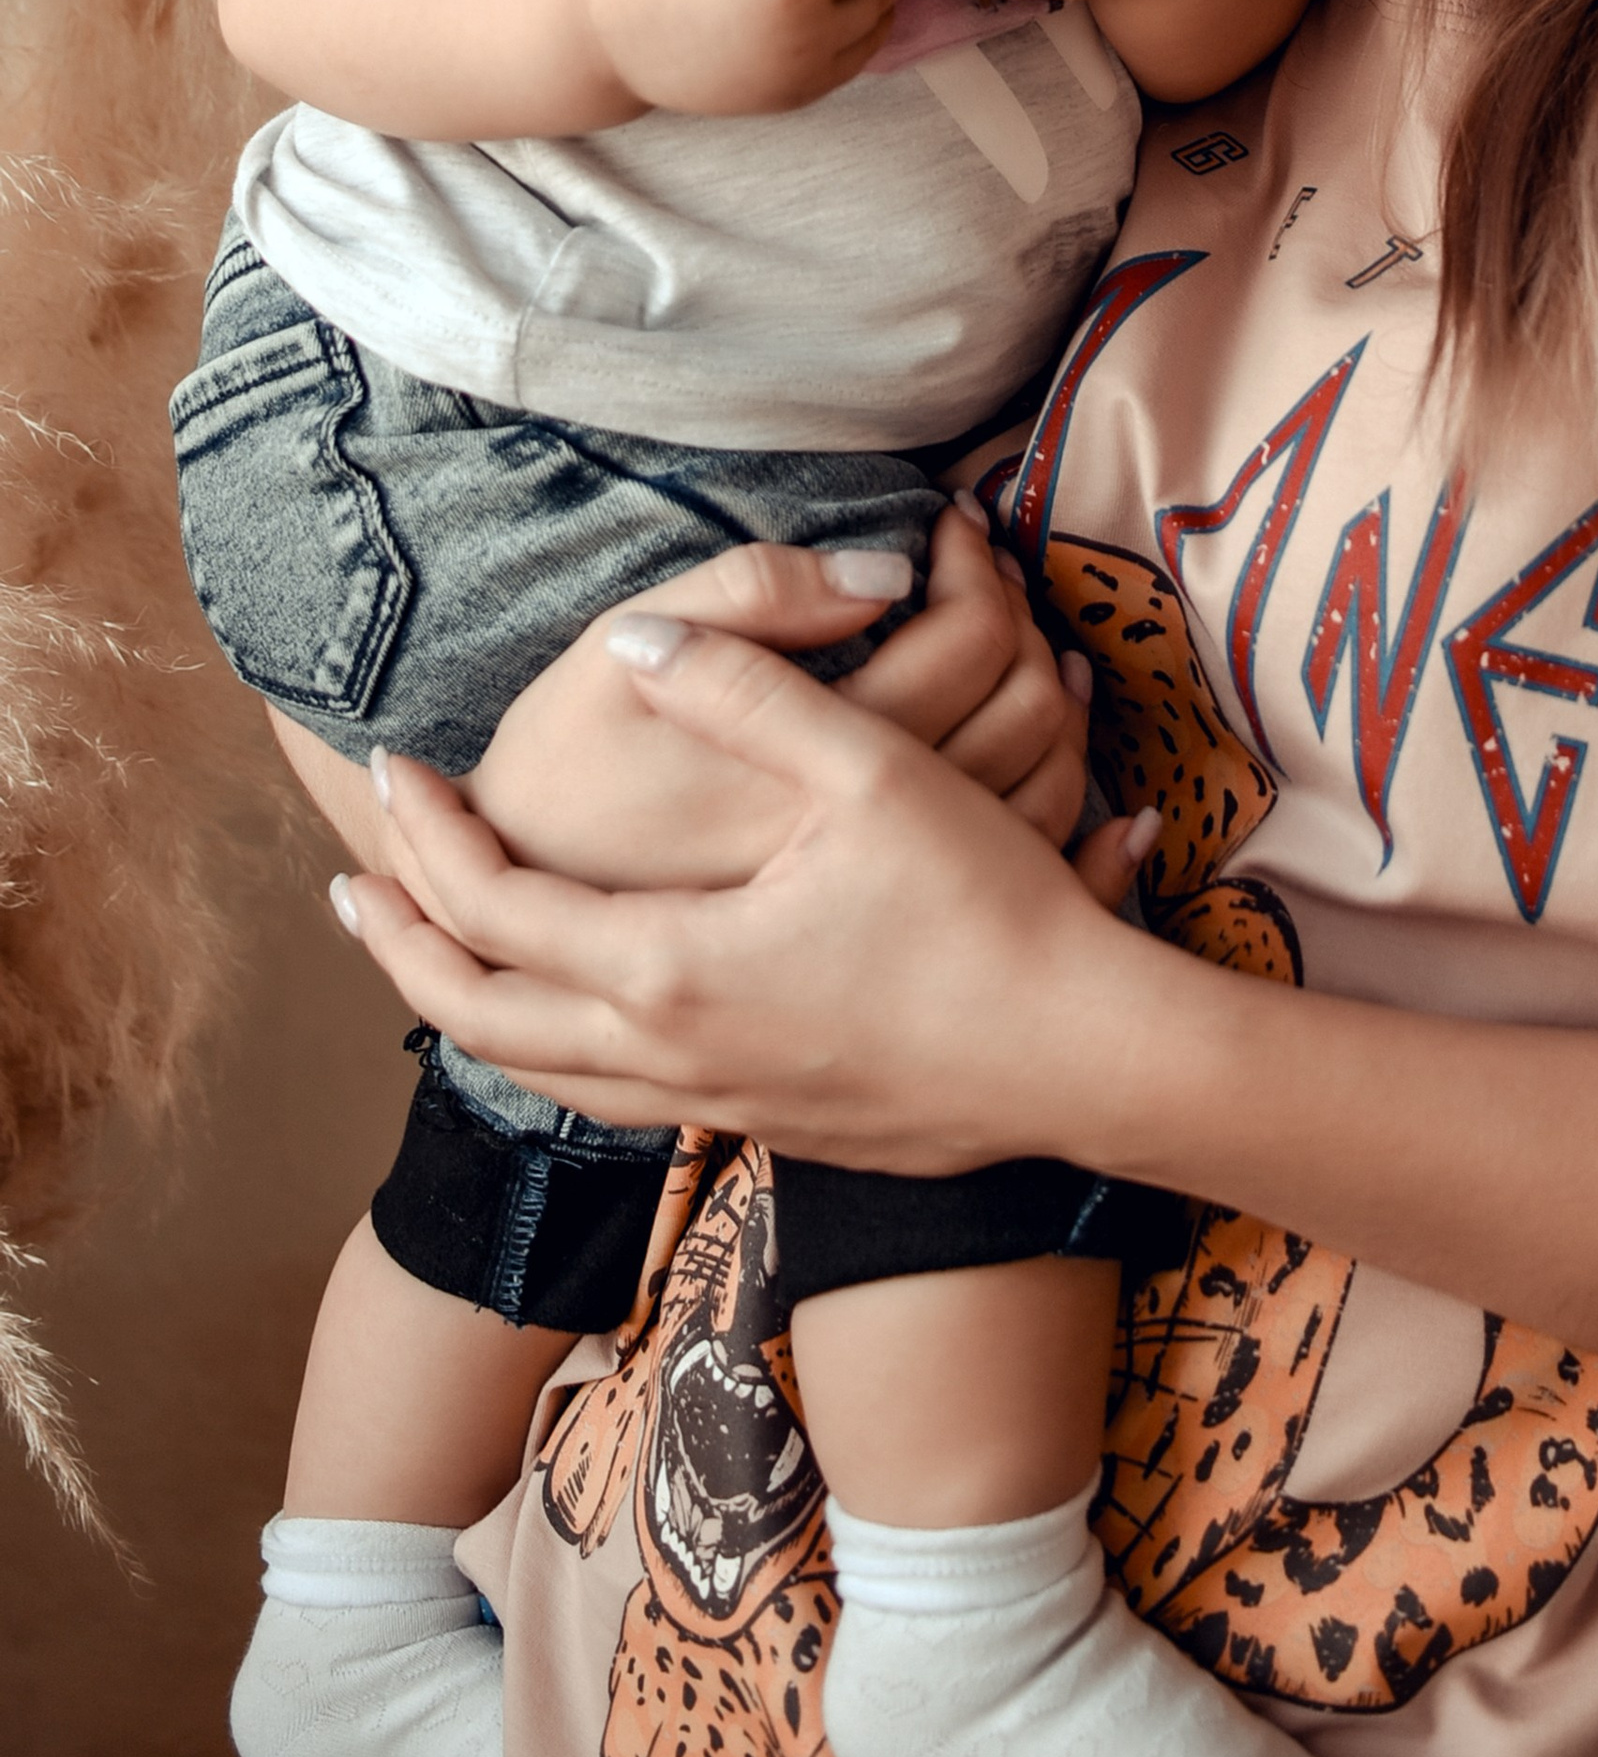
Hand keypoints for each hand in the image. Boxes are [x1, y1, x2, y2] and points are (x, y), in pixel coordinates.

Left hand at [332, 511, 1166, 1158]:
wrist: (1082, 1060)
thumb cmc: (985, 911)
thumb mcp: (870, 770)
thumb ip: (746, 688)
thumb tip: (638, 632)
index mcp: (669, 966)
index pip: (490, 907)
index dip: (425, 837)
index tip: (393, 772)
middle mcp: (668, 1053)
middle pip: (476, 1016)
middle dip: (400, 945)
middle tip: (356, 886)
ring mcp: (716, 1102)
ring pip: (540, 1073)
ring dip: (464, 1009)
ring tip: (436, 954)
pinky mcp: (768, 1124)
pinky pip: (610, 1098)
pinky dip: (552, 1052)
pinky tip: (580, 1014)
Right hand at [457, 500, 1096, 893]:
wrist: (515, 922)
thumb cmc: (562, 781)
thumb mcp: (614, 662)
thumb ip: (747, 600)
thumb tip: (883, 572)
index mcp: (818, 766)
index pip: (967, 641)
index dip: (973, 564)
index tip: (951, 521)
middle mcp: (877, 840)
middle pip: (1026, 707)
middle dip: (1021, 615)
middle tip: (986, 564)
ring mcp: (896, 894)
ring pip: (1042, 781)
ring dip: (1050, 691)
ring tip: (1023, 633)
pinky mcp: (896, 928)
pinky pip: (1024, 848)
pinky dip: (1056, 780)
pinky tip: (1046, 730)